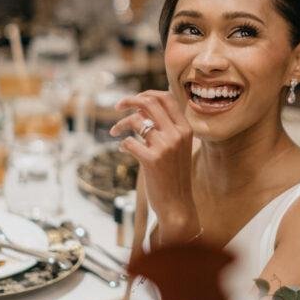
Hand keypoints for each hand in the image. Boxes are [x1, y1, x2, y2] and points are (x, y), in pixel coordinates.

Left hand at [111, 91, 199, 244]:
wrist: (177, 205)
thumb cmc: (174, 175)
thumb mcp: (178, 147)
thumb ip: (166, 127)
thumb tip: (142, 108)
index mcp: (185, 128)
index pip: (166, 97)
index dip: (147, 93)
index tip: (134, 99)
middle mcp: (177, 134)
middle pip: (150, 103)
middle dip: (129, 100)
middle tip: (117, 106)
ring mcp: (165, 146)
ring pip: (136, 120)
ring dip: (120, 124)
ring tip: (114, 132)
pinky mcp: (152, 160)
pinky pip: (129, 142)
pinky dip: (122, 144)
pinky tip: (123, 149)